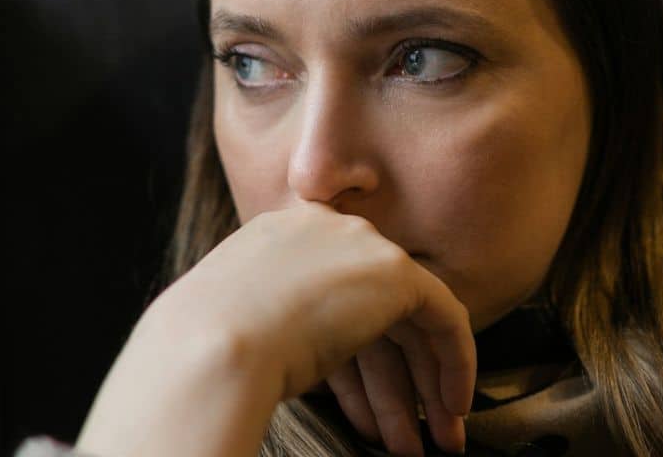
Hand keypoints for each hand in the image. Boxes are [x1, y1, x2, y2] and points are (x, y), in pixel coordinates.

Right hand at [75, 201, 475, 456]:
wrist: (211, 344)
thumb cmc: (208, 353)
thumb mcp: (242, 324)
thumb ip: (281, 323)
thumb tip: (313, 361)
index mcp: (279, 238)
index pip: (333, 299)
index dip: (356, 366)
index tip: (366, 412)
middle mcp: (322, 228)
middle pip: (375, 312)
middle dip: (399, 381)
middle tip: (417, 433)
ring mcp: (358, 244)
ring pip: (411, 323)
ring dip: (426, 389)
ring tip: (436, 444)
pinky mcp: (393, 270)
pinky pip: (444, 316)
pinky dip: (455, 364)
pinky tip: (452, 408)